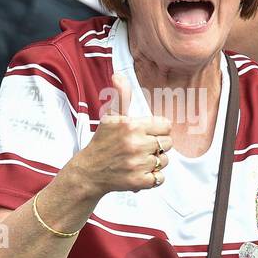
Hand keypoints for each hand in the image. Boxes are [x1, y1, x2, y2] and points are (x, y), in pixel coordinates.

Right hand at [67, 72, 172, 198]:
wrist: (89, 172)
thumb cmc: (102, 143)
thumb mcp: (111, 117)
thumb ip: (121, 96)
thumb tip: (118, 76)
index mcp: (132, 126)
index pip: (166, 126)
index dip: (158, 130)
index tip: (147, 133)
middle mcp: (136, 144)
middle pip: (168, 143)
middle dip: (157, 145)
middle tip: (141, 148)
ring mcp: (138, 164)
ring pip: (165, 161)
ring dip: (155, 162)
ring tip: (139, 160)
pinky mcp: (138, 181)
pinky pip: (160, 178)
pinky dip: (153, 177)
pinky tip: (140, 172)